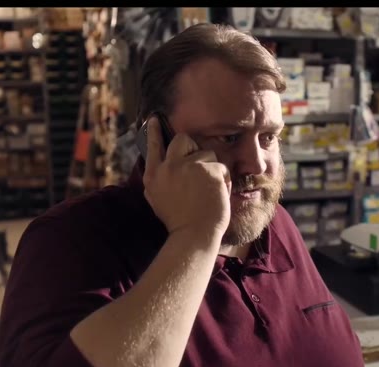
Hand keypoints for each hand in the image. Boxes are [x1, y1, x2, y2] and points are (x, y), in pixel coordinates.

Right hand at [142, 117, 230, 237]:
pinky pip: (222, 167)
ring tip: (209, 191)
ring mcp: (188, 166)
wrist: (194, 235)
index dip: (154, 132)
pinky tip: (219, 194)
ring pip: (207, 153)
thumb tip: (164, 163)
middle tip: (199, 164)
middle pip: (182, 140)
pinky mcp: (208, 169)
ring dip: (212, 170)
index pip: (153, 146)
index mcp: (154, 176)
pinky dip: (224, 180)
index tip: (155, 119)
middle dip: (193, 148)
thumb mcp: (158, 198)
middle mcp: (168, 167)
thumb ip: (160, 179)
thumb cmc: (180, 222)